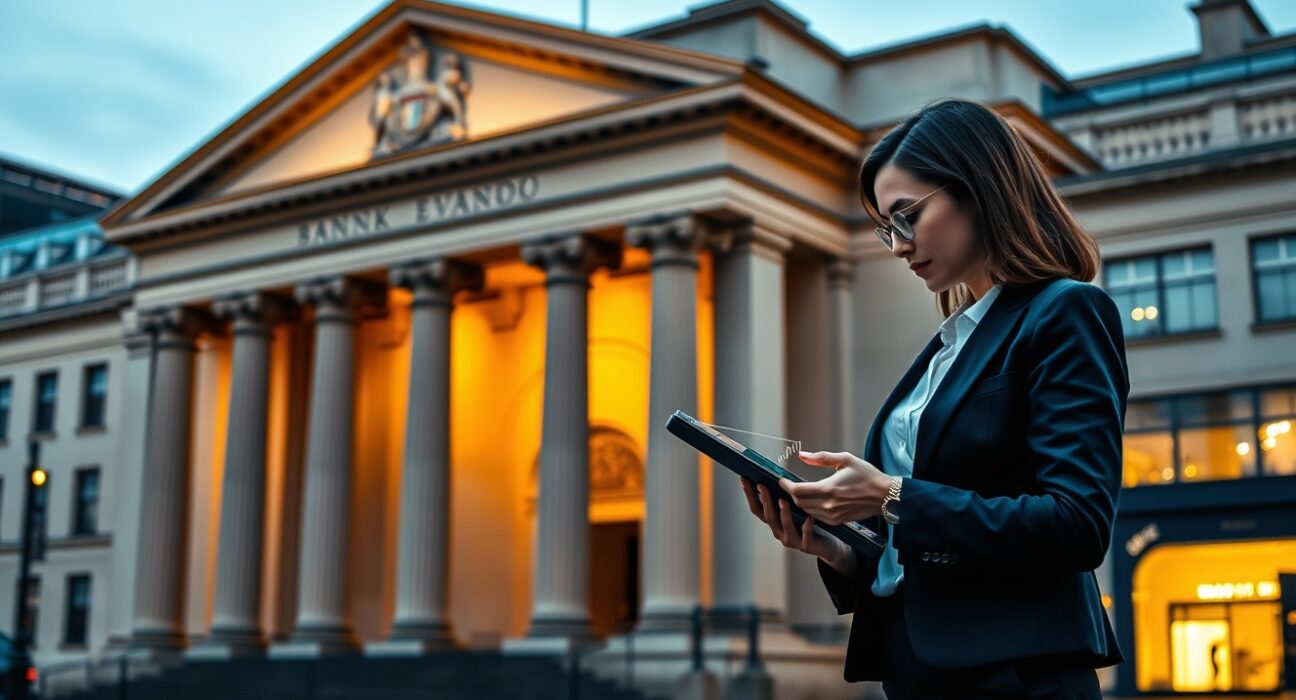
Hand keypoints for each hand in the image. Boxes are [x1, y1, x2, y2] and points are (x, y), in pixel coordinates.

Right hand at [739, 476, 844, 562]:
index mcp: (775, 522)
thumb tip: (777, 478)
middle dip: (765, 500)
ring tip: (782, 500)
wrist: (828, 545)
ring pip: (785, 526)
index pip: (757, 508)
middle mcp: (779, 532)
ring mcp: (792, 540)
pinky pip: (806, 535)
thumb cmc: (810, 522)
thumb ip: (786, 498)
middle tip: (761, 485)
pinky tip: (809, 518)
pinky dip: (807, 527)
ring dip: (783, 513)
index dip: (750, 495)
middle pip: (768, 516)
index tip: (744, 479)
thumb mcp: (796, 509)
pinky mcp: (807, 545)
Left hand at [777, 451, 891, 524]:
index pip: (797, 490)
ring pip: (805, 511)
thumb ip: (821, 458)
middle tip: (788, 485)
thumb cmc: (867, 475)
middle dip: (790, 493)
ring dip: (799, 502)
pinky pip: (815, 517)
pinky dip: (809, 509)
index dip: (786, 485)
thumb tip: (802, 455)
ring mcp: (832, 516)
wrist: (885, 496)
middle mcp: (828, 505)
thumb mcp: (845, 459)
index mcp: (829, 488)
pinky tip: (810, 501)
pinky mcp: (837, 521)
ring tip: (796, 492)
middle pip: (799, 502)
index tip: (781, 479)